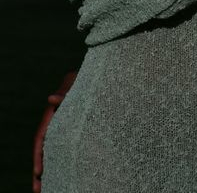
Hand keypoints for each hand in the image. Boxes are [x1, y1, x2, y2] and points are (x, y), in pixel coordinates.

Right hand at [32, 71, 77, 192]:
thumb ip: (64, 93)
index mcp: (52, 115)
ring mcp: (63, 128)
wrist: (94, 79)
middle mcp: (54, 124)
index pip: (41, 137)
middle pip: (44, 149)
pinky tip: (64, 174)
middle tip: (39, 189)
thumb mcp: (73, 86)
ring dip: (51, 169)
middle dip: (41, 169)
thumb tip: (51, 99)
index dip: (38, 155)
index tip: (38, 171)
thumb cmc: (82, 81)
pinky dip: (62, 161)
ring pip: (54, 151)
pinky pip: (65, 148)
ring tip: (47, 189)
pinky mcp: (73, 132)